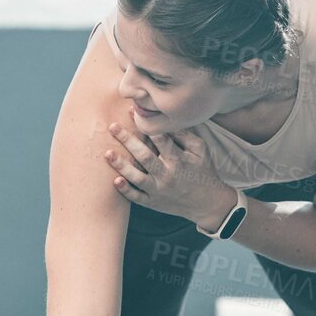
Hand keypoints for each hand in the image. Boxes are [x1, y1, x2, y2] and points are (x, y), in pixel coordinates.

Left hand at [105, 123, 232, 227]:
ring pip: (137, 177)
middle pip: (145, 156)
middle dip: (128, 140)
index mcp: (179, 159)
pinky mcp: (153, 202)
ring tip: (107, 153)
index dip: (146, 125)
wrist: (208, 202)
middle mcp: (167, 174)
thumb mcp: (200, 150)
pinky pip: (137, 198)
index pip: (160, 139)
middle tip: (112, 126)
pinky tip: (115, 181)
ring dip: (121, 165)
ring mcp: (159, 190)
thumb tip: (167, 121)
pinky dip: (126, 191)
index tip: (132, 112)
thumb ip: (185, 135)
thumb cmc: (203, 170)